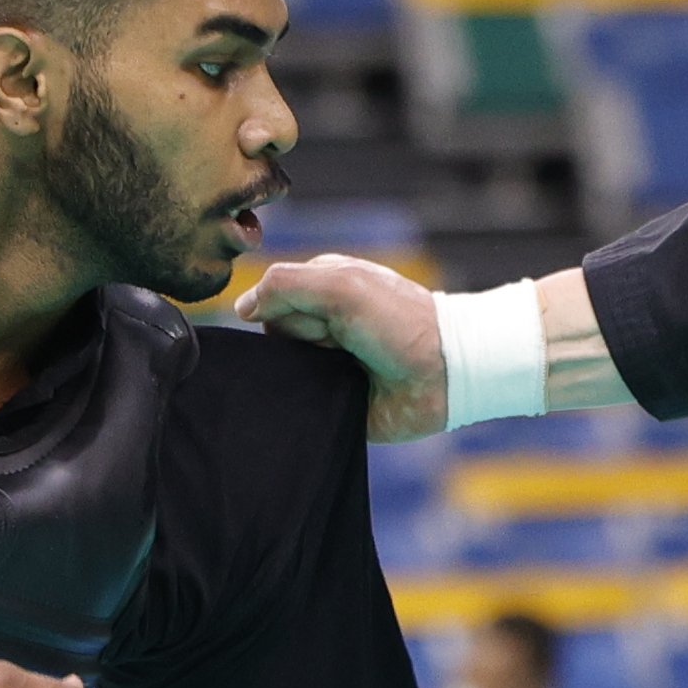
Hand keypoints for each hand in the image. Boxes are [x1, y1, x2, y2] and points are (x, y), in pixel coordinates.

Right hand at [248, 251, 449, 440]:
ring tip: (343, 371)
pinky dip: (305, 400)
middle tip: (342, 345)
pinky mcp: (332, 400)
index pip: (272, 299)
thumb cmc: (400, 323)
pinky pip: (298, 402)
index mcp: (322, 291)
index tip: (327, 319)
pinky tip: (331, 395)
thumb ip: (285, 285)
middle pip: (273, 335)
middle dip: (300, 341)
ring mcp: (326, 363)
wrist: (444, 374)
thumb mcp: (341, 286)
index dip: (290, 311)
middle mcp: (321, 326)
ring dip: (302, 373)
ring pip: (281, 369)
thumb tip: (242, 307)